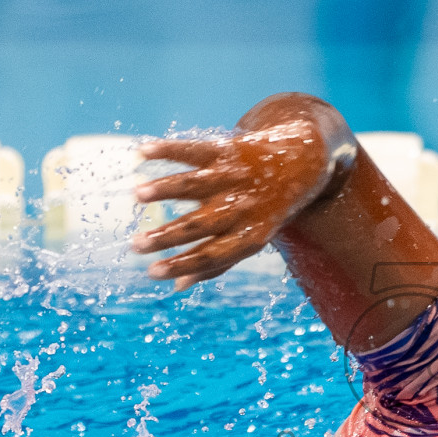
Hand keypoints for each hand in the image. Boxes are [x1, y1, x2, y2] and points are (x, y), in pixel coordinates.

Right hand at [133, 115, 350, 288]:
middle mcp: (240, 207)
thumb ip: (215, 263)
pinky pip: (193, 150)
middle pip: (199, 224)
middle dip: (167, 236)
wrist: (301, 163)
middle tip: (136, 245)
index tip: (151, 273)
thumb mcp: (251, 239)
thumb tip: (176, 287)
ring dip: (165, 189)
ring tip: (138, 195)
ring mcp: (232, 177)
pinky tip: (141, 152)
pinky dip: (167, 149)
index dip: (182, 265)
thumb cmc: (266, 211)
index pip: (212, 255)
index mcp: (248, 235)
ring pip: (194, 184)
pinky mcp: (226, 150)